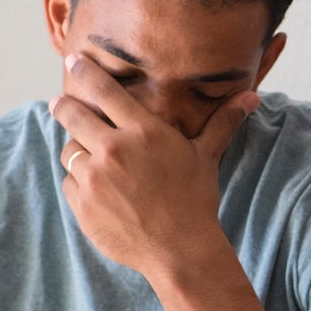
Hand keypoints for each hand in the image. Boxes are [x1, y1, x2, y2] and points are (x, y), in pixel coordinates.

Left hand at [48, 53, 260, 277]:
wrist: (180, 250)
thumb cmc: (195, 199)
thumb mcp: (206, 156)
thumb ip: (222, 122)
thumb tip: (252, 96)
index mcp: (143, 131)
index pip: (105, 90)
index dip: (86, 72)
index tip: (74, 61)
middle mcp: (114, 149)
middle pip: (73, 115)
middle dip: (63, 106)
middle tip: (59, 103)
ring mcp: (94, 177)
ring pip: (69, 150)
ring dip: (77, 150)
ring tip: (90, 157)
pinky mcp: (81, 204)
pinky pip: (70, 182)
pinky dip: (79, 182)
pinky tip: (99, 191)